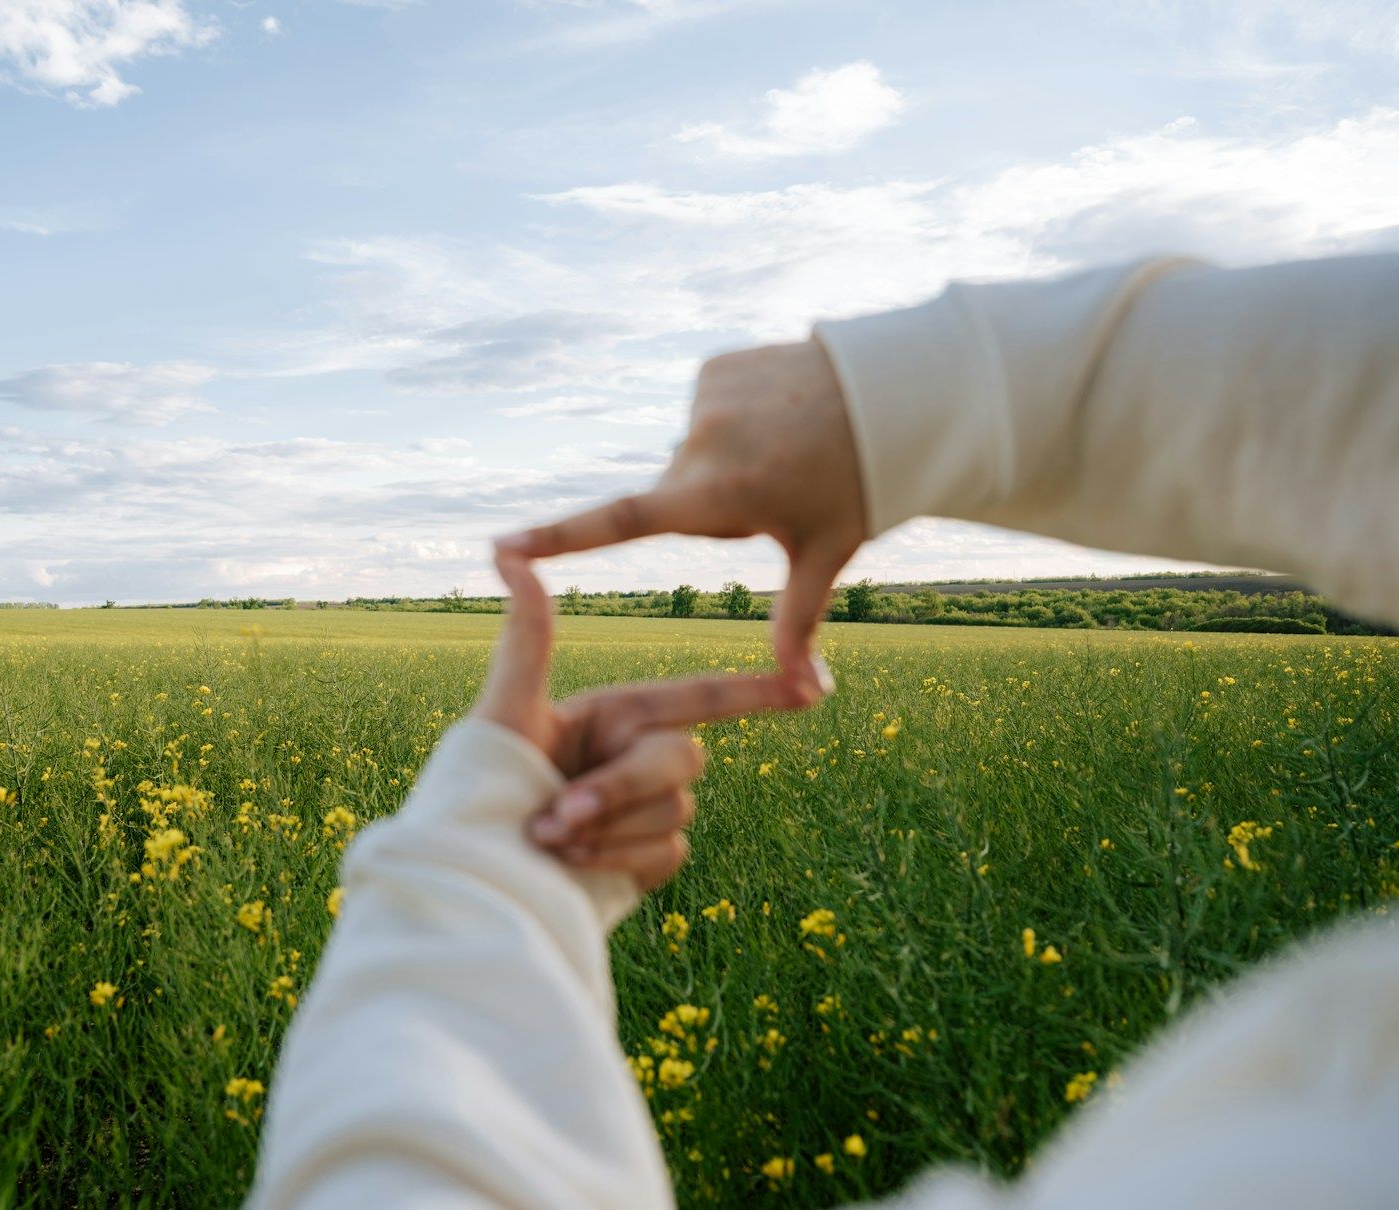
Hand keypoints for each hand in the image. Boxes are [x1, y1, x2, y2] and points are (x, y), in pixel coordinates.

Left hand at [471, 551, 822, 889]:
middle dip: (620, 787)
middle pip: (681, 756)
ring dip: (608, 828)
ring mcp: (648, 810)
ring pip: (674, 807)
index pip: (700, 697)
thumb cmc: (480, 786)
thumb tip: (507, 555)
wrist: (477, 872)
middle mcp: (639, 756)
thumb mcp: (504, 711)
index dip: (757, 690)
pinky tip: (572, 865)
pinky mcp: (649, 859)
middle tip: (557, 815)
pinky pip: (666, 850)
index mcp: (616, 713)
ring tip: (548, 840)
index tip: (812, 685)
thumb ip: (526, 638)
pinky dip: (617, 858)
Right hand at [494, 340, 865, 688]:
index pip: (624, 524)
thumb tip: (805, 693)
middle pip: (678, 499)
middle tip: (780, 495)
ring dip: (726, 464)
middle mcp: (702, 441)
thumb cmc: (862, 484)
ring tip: (787, 449)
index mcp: (722, 492)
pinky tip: (778, 414)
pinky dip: (733, 421)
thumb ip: (798, 620)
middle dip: (714, 508)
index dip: (560, 540)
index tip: (502, 547)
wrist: (896, 394)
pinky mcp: (712, 368)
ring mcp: (705, 398)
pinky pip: (706, 413)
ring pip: (693, 458)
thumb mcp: (827, 554)